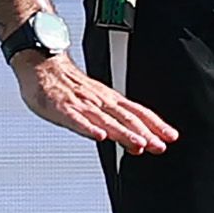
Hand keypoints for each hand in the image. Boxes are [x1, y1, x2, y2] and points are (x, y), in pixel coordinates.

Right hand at [13, 50, 178, 155]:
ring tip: (137, 144)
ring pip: (106, 120)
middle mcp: (99, 101)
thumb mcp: (97, 105)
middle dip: (144, 133)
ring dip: (123, 133)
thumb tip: (138, 145)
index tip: (170, 138)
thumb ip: (117, 125)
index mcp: (109, 100)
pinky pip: (76, 119)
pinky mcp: (62, 108)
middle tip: (159, 146)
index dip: (155, 125)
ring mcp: (81, 104)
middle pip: (126, 118)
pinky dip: (88, 128)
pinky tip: (98, 136)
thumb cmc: (69, 87)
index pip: (138, 113)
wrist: (43, 65)